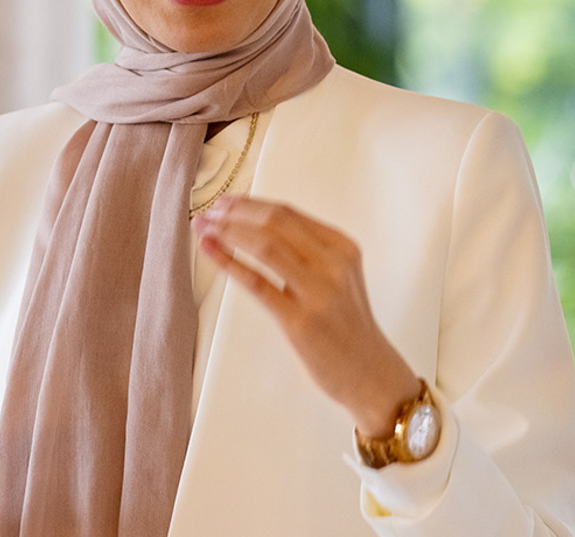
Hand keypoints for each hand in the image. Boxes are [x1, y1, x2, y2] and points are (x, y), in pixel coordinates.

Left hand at [192, 196, 420, 436]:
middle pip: (276, 222)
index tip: (226, 202)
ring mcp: (318, 292)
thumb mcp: (339, 278)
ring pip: (265, 245)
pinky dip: (229, 261)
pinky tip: (211, 251)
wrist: (370, 373)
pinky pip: (257, 283)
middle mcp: (333, 264)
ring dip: (228, 232)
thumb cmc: (348, 327)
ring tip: (204, 228)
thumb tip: (256, 227)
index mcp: (343, 248)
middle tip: (209, 212)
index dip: (251, 204)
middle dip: (235, 212)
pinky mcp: (300, 320)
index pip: (289, 213)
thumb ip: (309, 252)